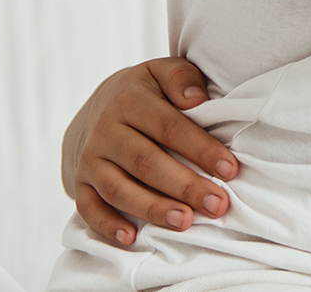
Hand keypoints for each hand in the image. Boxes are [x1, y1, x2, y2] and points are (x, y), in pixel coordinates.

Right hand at [63, 57, 236, 246]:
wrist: (103, 102)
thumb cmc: (151, 90)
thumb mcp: (166, 71)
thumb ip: (183, 78)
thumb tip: (196, 100)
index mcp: (130, 101)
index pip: (169, 127)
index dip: (200, 149)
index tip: (230, 170)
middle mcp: (105, 131)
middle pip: (146, 162)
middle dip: (184, 186)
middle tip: (217, 204)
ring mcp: (91, 159)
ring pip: (119, 189)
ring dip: (152, 209)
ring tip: (184, 223)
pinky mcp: (80, 183)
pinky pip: (88, 208)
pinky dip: (107, 225)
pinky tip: (131, 239)